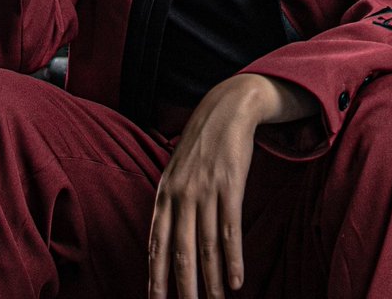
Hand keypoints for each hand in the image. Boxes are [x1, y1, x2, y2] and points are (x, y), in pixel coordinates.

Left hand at [148, 74, 318, 298]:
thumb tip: (164, 241)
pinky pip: (230, 231)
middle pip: (180, 252)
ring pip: (206, 246)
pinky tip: (235, 280)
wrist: (226, 110)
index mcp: (164, 195)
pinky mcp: (230, 187)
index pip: (156, 244)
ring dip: (211, 281)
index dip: (155, 276)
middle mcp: (181, 196)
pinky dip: (233, 259)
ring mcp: (205, 192)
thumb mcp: (176, 172)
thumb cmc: (201, 146)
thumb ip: (171, 205)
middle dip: (181, 287)